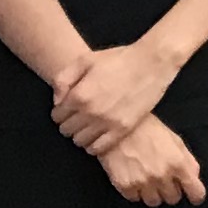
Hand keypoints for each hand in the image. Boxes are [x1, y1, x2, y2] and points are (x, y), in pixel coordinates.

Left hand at [50, 35, 181, 152]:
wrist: (151, 64)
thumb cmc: (118, 59)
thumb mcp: (85, 60)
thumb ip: (63, 79)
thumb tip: (56, 101)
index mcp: (79, 95)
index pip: (57, 116)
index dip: (59, 113)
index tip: (67, 109)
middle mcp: (91, 112)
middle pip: (66, 131)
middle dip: (68, 124)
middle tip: (77, 117)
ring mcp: (107, 123)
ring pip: (80, 142)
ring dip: (80, 135)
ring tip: (87, 126)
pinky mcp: (122, 129)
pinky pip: (99, 148)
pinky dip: (93, 145)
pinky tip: (97, 135)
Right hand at [95, 117, 206, 207]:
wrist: (117, 124)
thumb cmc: (147, 129)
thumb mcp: (175, 140)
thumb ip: (188, 161)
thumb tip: (194, 178)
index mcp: (178, 163)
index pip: (196, 192)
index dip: (195, 195)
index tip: (193, 195)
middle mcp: (162, 176)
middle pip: (173, 199)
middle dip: (170, 190)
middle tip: (163, 178)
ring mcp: (143, 182)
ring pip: (154, 202)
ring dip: (152, 193)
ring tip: (146, 177)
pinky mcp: (125, 186)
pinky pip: (135, 198)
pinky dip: (135, 191)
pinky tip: (133, 177)